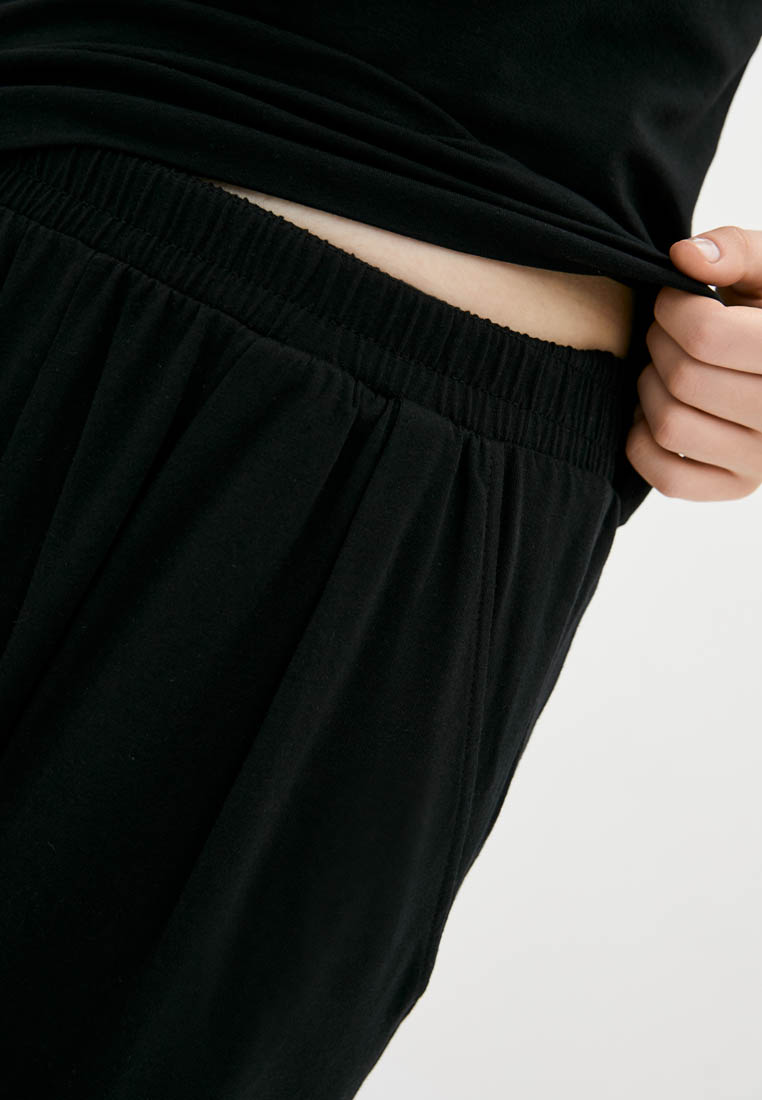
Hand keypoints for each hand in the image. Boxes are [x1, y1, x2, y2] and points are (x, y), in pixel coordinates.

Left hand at [625, 226, 761, 500]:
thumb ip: (734, 250)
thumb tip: (684, 258)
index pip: (706, 337)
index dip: (672, 309)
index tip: (674, 299)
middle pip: (683, 379)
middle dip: (660, 344)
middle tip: (668, 332)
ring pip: (670, 426)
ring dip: (649, 389)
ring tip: (666, 367)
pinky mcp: (739, 486)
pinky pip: (669, 478)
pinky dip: (644, 443)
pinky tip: (659, 410)